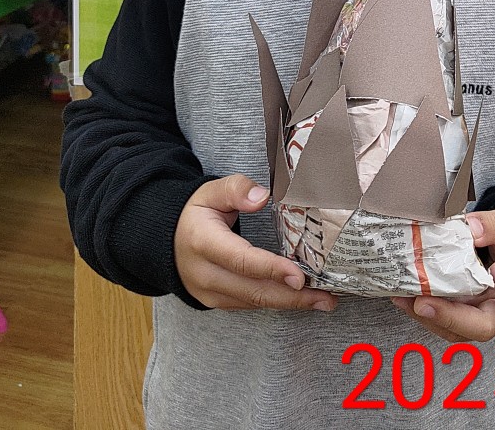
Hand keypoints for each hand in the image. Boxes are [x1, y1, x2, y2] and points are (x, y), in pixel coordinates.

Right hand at [174, 173, 337, 312]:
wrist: (169, 240)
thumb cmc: (196, 213)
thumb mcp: (211, 192)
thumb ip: (236, 189)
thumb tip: (262, 197)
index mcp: (203, 243)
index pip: (241, 260)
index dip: (272, 269)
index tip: (300, 276)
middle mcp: (205, 274)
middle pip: (253, 290)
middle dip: (292, 297)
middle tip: (326, 297)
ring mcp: (210, 293)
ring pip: (254, 302)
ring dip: (290, 303)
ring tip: (323, 300)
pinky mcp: (217, 303)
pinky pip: (250, 305)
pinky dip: (277, 302)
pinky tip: (300, 299)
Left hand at [391, 205, 494, 342]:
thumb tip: (470, 229)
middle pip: (484, 327)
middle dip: (451, 318)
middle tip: (426, 303)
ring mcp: (481, 315)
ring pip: (457, 329)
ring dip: (429, 316)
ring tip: (405, 298)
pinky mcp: (461, 313)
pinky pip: (442, 319)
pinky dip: (421, 311)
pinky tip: (403, 295)